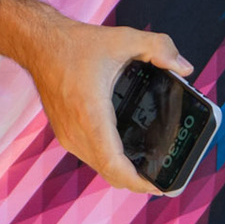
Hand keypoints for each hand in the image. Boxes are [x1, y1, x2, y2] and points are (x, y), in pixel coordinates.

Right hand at [22, 9, 192, 193]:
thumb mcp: (124, 38)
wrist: (38, 44)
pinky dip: (109, 160)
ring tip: (149, 165)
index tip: (159, 185)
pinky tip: (126, 149)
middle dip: (137, 181)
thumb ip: (159, 47)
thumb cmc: (75, 44)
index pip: (114, 164)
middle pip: (109, 172)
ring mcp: (67, 135)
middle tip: (164, 176)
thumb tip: (185, 67)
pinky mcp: (64, 132)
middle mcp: (76, 132)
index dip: (138, 181)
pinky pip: (90, 156)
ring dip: (122, 171)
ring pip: (98, 166)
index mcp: (91, 114)